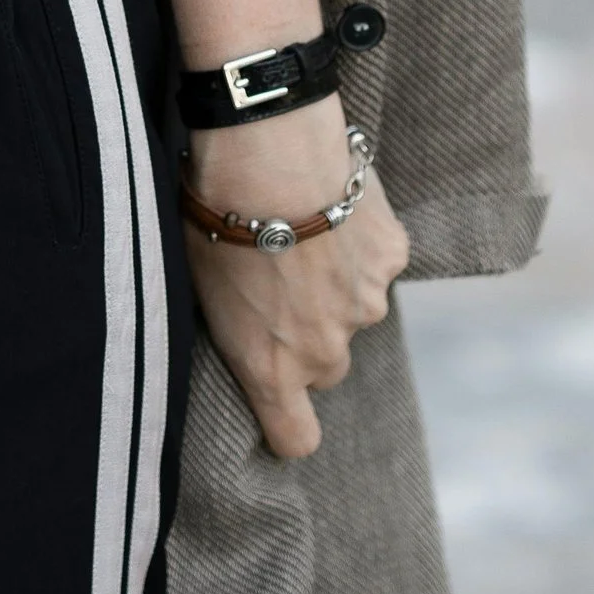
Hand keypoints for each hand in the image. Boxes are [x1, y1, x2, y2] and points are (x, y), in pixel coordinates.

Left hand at [180, 93, 408, 460]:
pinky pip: (376, 261)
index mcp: (271, 369)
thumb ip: (238, 327)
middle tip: (278, 280)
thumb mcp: (202, 286)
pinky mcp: (392, 258)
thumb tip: (245, 326)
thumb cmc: (214, 219)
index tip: (281, 404)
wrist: (268, 155)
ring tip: (302, 229)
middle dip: (307, 333)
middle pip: (326, 364)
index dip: (288, 424)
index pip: (296, 438)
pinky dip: (359, 241)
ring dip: (334, 282)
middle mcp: (325, 351)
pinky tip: (330, 202)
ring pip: (355, 309)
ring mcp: (366, 305)